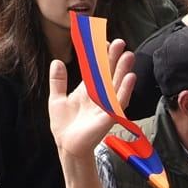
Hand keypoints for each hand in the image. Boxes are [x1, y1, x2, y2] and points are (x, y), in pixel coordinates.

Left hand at [47, 38, 133, 160]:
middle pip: (109, 74)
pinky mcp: (109, 116)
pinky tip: (130, 77)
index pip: (96, 69)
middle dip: (114, 59)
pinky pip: (119, 102)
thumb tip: (57, 61)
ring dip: (123, 70)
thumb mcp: (56, 98)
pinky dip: (125, 90)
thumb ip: (57, 80)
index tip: (103, 41)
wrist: (66, 145)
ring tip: (128, 55)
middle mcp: (99, 95)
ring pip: (117, 84)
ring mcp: (106, 105)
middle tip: (120, 42)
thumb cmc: (64, 125)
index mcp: (88, 90)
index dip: (100, 56)